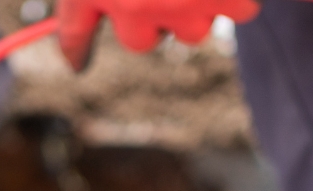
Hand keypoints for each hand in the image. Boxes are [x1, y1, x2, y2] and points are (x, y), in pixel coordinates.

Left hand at [56, 0, 258, 69]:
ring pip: (190, 30)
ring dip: (197, 6)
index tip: (76, 63)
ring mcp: (180, 6)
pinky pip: (239, 12)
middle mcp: (133, 4)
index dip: (75, 47)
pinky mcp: (228, 1)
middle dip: (152, 17)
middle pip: (140, 39)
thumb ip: (96, 0)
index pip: (73, 27)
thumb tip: (84, 47)